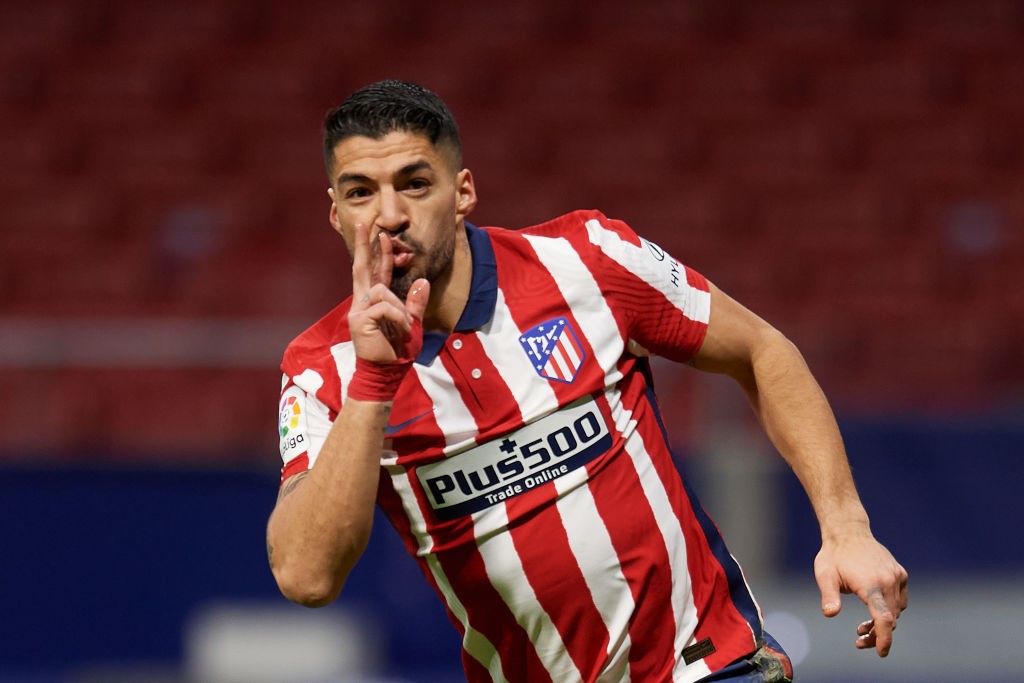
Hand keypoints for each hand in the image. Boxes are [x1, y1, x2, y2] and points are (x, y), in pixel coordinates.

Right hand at [348, 223, 428, 361]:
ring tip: (404, 326)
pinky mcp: (359, 320)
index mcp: (373, 302)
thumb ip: (415, 304)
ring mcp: (358, 311)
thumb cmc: (397, 352)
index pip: (374, 272)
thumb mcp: (412, 325)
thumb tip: (423, 281)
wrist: (385, 375)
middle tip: (362, 224)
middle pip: (361, 268)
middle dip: (362, 246)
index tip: (379, 234)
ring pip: (382, 291)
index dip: (376, 253)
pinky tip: (401, 329)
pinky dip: (398, 317)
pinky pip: (384, 307)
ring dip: (399, 308)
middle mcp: (362, 302)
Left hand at [814, 529, 907, 656]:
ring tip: (862, 626)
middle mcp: (888, 581)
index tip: (880, 652)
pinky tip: (875, 609)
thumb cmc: (833, 556)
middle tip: (859, 640)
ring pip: (896, 611)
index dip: (883, 639)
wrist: (848, 532)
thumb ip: (829, 596)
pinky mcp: (900, 573)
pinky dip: (891, 609)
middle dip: (877, 634)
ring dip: (883, 623)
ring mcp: (896, 576)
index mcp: (871, 584)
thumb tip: (830, 614)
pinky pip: (901, 599)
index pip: (884, 619)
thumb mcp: (825, 576)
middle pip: (890, 619)